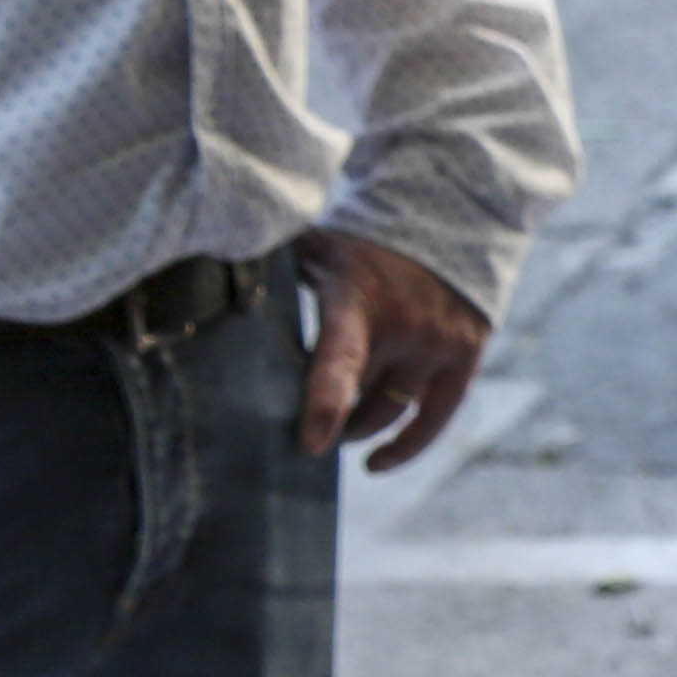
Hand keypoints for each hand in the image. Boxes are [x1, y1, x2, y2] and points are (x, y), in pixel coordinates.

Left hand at [298, 229, 488, 465]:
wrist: (452, 213)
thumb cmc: (366, 237)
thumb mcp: (316, 249)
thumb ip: (275, 270)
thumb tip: (208, 276)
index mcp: (359, 302)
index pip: (341, 361)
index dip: (326, 405)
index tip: (311, 443)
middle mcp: (405, 328)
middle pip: (358, 397)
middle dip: (329, 416)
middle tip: (305, 420)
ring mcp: (440, 343)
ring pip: (391, 412)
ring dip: (361, 427)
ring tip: (342, 430)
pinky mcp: (467, 352)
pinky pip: (438, 414)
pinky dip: (410, 443)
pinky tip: (378, 462)